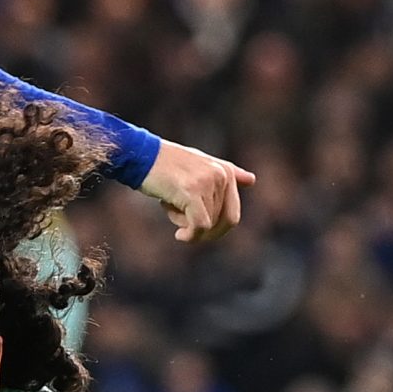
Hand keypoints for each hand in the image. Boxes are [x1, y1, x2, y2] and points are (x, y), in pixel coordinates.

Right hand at [140, 140, 255, 243]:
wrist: (140, 155)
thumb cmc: (166, 163)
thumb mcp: (200, 165)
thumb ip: (227, 174)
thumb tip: (252, 180)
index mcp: (226, 171)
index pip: (232, 213)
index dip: (217, 230)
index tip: (199, 233)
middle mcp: (221, 175)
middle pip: (223, 222)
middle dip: (205, 233)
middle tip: (186, 233)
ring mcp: (207, 183)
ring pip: (208, 224)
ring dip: (187, 226)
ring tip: (169, 208)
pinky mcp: (192, 192)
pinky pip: (200, 225)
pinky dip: (191, 236)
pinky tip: (179, 236)